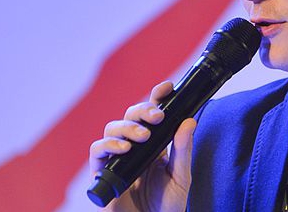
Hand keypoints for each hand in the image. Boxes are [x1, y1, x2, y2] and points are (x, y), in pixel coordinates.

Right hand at [89, 81, 196, 211]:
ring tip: (144, 137)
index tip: (167, 87)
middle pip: (131, 115)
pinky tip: (125, 149)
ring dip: (128, 127)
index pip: (153, 114)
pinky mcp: (102, 172)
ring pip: (113, 127)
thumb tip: (190, 120)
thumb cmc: (167, 206)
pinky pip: (97, 150)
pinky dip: (108, 145)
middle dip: (144, 109)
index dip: (156, 97)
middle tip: (158, 117)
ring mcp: (117, 157)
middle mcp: (134, 146)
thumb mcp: (181, 176)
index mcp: (155, 143)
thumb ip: (183, 149)